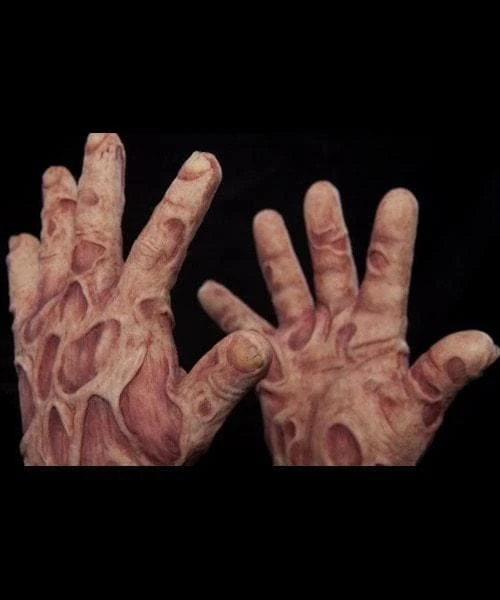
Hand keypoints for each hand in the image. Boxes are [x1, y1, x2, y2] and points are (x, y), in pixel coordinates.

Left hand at [7, 133, 270, 465]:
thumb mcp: (193, 419)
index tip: (204, 164)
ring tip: (57, 172)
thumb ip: (224, 377)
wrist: (79, 481)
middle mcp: (90, 309)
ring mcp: (54, 322)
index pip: (166, 244)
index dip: (187, 199)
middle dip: (103, 180)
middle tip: (103, 139)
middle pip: (96, 230)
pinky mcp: (31, 342)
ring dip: (56, 206)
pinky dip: (20, 262)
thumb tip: (258, 341)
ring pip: (55, 249)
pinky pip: (20, 291)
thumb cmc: (137, 450)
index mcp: (135, 318)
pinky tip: (21, 240)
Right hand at [199, 182, 499, 465]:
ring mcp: (304, 341)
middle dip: (325, 230)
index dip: (394, 236)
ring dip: (276, 255)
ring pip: (287, 286)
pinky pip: (246, 327)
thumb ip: (441, 373)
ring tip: (265, 220)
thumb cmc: (376, 448)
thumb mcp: (414, 410)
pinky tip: (209, 290)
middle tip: (320, 193)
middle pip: (332, 267)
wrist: (330, 474)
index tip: (398, 198)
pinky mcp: (273, 361)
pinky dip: (228, 310)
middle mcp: (340, 327)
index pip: (388, 274)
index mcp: (378, 332)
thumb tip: (485, 343)